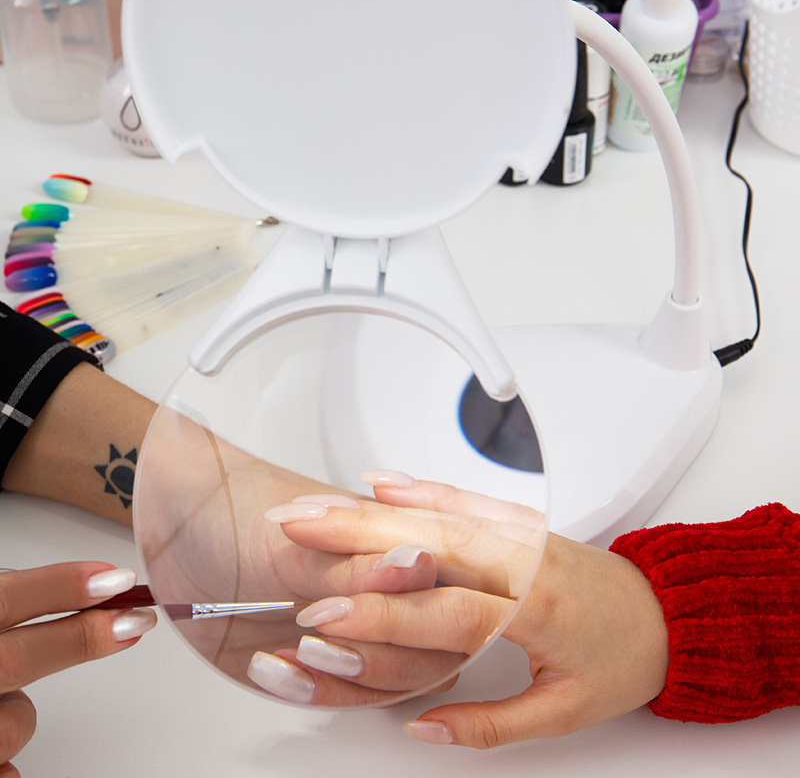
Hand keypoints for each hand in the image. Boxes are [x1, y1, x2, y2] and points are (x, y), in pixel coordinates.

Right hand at [0, 563, 155, 775]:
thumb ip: (1, 603)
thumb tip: (82, 590)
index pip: (4, 598)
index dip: (62, 587)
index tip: (115, 578)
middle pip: (19, 658)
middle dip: (83, 638)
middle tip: (134, 623)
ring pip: (14, 720)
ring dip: (18, 709)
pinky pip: (4, 769)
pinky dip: (6, 760)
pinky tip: (0, 752)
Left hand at [134, 409, 439, 693]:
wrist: (175, 532)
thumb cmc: (234, 512)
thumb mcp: (293, 543)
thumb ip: (358, 565)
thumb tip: (420, 566)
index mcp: (395, 542)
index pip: (441, 588)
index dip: (407, 610)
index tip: (345, 608)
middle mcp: (387, 587)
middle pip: (430, 645)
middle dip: (379, 652)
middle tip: (319, 632)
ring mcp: (360, 626)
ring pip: (394, 679)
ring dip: (347, 677)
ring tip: (296, 654)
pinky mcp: (329, 661)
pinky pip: (347, 693)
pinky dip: (314, 690)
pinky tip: (276, 670)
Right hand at [267, 477, 669, 745]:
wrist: (667, 611)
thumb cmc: (621, 657)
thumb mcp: (564, 711)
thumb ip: (490, 724)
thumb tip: (423, 728)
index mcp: (538, 614)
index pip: (447, 612)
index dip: (382, 616)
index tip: (325, 619)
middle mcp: (525, 563)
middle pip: (430, 543)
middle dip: (354, 537)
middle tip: (296, 531)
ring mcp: (520, 534)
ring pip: (438, 511)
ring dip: (372, 506)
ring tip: (316, 506)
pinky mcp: (517, 520)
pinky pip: (464, 495)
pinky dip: (419, 484)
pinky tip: (379, 480)